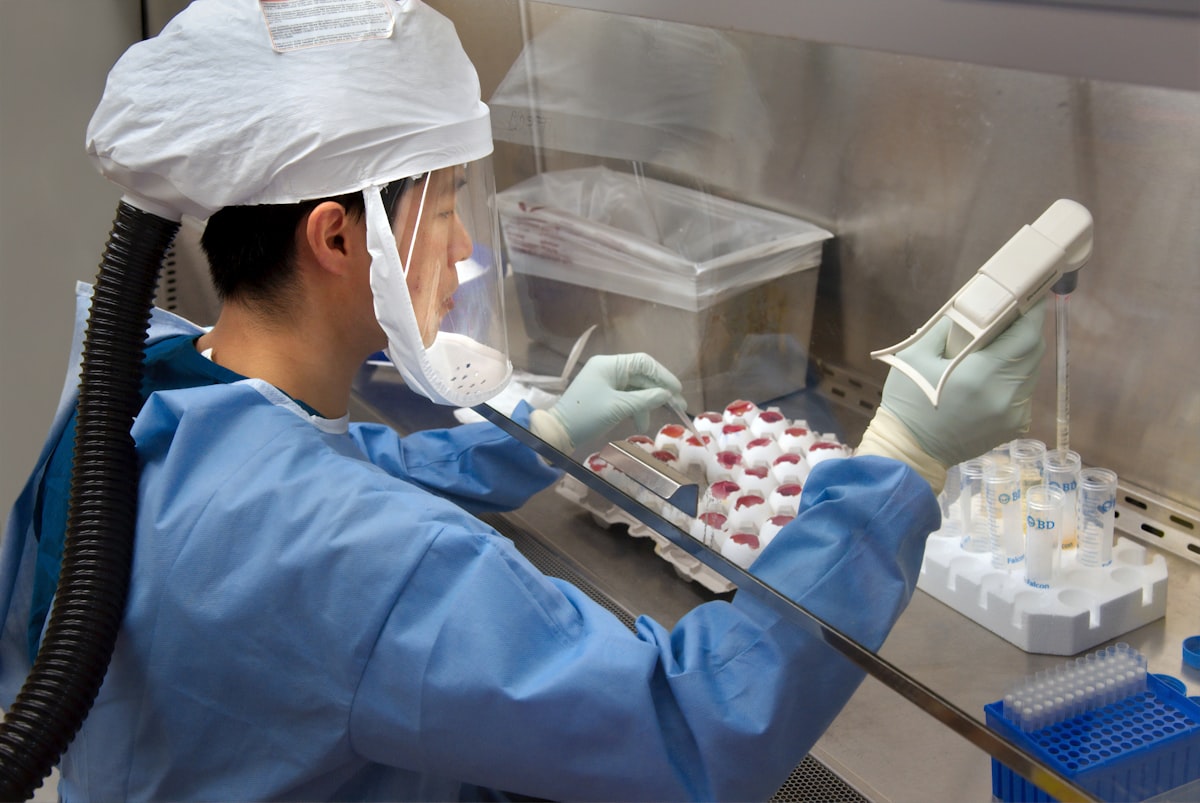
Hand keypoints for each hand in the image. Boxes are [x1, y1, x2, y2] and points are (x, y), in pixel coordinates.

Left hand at [529, 354, 685, 452]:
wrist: (557, 433)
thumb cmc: (586, 416)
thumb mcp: (619, 407)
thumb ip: (646, 399)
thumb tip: (667, 395)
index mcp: (609, 365)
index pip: (644, 363)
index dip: (663, 375)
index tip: (677, 391)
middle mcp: (608, 369)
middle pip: (641, 376)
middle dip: (659, 392)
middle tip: (678, 407)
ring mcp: (605, 382)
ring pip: (635, 388)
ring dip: (646, 404)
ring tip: (652, 422)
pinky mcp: (603, 395)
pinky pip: (626, 397)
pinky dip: (635, 408)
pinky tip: (639, 423)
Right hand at [858, 301, 1045, 491]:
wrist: (909, 451)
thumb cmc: (908, 401)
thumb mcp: (915, 356)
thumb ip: (945, 327)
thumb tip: (970, 308)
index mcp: (982, 374)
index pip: (1026, 334)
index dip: (1032, 312)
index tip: (1030, 295)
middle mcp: (1006, 394)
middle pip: (1033, 351)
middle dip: (1026, 330)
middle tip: (1010, 317)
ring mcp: (1013, 413)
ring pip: (1030, 372)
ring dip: (1019, 355)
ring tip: (996, 348)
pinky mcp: (1013, 426)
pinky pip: (1023, 393)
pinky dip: (1014, 378)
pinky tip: (991, 377)